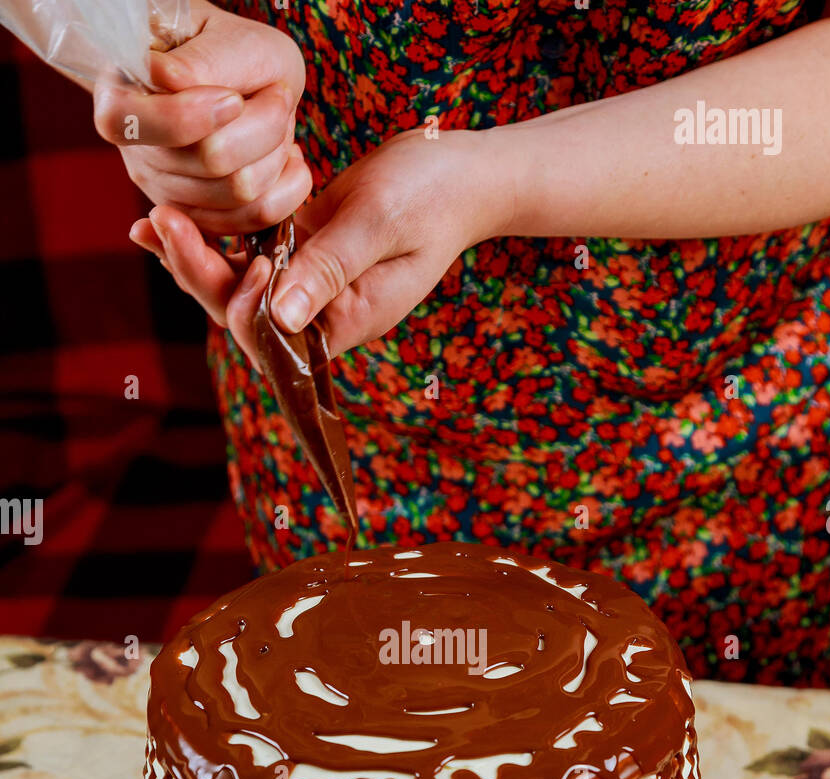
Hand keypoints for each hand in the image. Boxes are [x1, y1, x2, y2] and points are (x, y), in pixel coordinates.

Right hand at [94, 0, 310, 234]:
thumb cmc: (229, 49)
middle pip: (212, 160)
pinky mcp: (202, 219)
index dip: (196, 115)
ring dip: (278, 152)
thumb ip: (201, 61)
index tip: (235, 97)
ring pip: (241, 191)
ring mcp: (166, 192)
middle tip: (276, 93)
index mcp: (120, 98)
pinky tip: (287, 157)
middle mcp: (136, 153)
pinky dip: (286, 187)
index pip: (142, 125)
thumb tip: (168, 80)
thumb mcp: (227, 37)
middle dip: (263, 124)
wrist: (244, 77)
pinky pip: (256, 218)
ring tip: (278, 120)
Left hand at [128, 127, 512, 362]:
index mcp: (344, 323)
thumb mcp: (380, 226)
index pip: (273, 337)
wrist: (460, 173)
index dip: (243, 302)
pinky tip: (171, 219)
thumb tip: (282, 314)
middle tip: (160, 223)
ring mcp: (308, 286)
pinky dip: (211, 239)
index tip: (245, 256)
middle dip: (198, 274)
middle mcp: (320, 315)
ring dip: (193, 257)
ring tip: (151, 223)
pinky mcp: (300, 254)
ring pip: (236, 286)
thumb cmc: (432, 196)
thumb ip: (330, 269)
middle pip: (243, 314)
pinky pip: (246, 257)